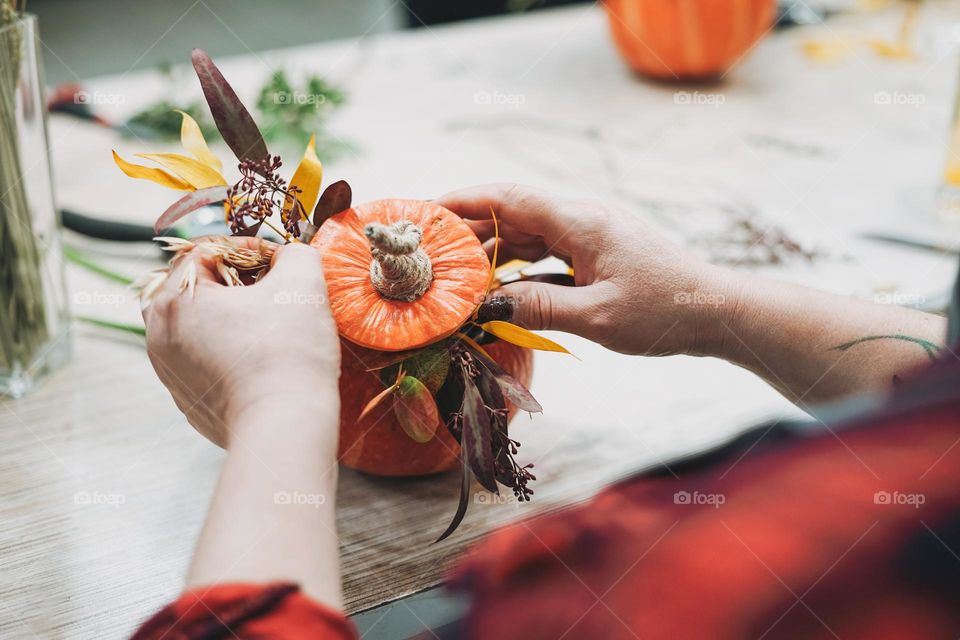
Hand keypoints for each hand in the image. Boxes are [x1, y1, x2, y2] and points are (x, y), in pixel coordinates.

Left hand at [142, 238, 340, 447]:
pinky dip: (228, 351)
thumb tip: (289, 258)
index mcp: (174, 300)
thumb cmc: (288, 353)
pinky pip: (204, 360)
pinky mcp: (189, 400)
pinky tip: (262, 359)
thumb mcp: (302, 284)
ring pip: (196, 326)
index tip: (278, 261)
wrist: (283, 427)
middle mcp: (159, 336)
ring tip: (266, 323)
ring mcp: (170, 372)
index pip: (205, 251)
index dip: (247, 248)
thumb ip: (296, 254)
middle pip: (192, 288)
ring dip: (227, 316)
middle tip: (268, 288)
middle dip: (230, 281)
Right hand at [438, 184, 732, 356]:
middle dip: (469, 228)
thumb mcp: (598, 317)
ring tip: (454, 271)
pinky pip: (546, 250)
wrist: (715, 310)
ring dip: (492, 249)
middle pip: (512, 213)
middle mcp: (582, 218)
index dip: (464, 200)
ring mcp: (590, 233)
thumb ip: (539, 308)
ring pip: (527, 232)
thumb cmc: (664, 311)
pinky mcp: (596, 250)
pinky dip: (518, 264)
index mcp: (581, 222)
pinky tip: (498, 284)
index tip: (427, 209)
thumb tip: (487, 306)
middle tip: (430, 250)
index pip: (510, 198)